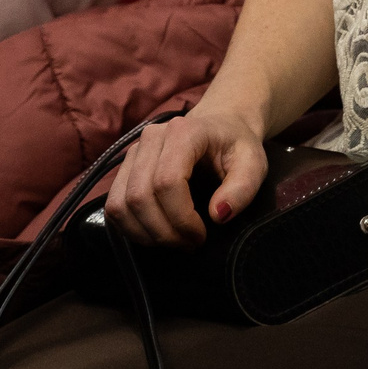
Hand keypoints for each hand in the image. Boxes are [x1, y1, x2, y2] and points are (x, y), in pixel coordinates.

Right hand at [105, 110, 268, 247]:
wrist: (220, 125)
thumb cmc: (236, 145)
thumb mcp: (253, 163)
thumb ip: (242, 188)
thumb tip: (217, 214)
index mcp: (184, 132)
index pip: (167, 181)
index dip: (181, 218)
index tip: (201, 235)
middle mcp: (151, 138)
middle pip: (140, 196)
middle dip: (164, 232)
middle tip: (190, 243)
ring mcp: (134, 152)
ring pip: (121, 204)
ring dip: (146, 234)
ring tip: (174, 241)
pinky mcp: (125, 168)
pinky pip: (114, 206)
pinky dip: (131, 229)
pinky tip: (156, 234)